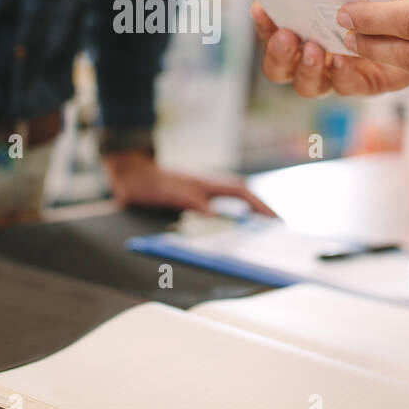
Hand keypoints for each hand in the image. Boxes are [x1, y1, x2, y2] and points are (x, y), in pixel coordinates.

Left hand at [103, 150, 275, 215]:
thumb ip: (191, 201)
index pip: (241, 193)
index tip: (275, 220)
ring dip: (248, 215)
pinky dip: (231, 219)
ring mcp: (202, 194)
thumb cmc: (150, 184)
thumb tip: (213, 214)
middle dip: (261, 211)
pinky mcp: (193, 202)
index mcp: (207, 184)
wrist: (131, 176)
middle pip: (243, 197)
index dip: (259, 206)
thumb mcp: (170, 193)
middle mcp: (208, 188)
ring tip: (263, 232)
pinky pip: (220, 210)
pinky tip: (233, 232)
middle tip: (277, 227)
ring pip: (233, 203)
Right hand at [251, 3, 408, 97]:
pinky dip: (341, 75)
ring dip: (306, 68)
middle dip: (278, 52)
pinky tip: (343, 60)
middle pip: (279, 67)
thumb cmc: (386, 6)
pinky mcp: (362, 85)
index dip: (263, 23)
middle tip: (286, 35)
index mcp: (306, 32)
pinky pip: (344, 87)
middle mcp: (314, 57)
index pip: (274, 32)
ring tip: (314, 49)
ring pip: (306, 84)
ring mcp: (335, 75)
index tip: (260, 7)